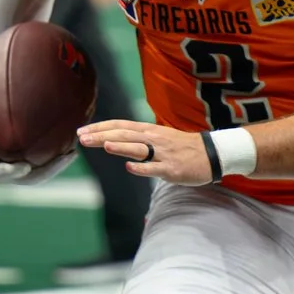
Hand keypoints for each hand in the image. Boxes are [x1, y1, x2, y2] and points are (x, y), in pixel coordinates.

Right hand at [0, 104, 72, 184]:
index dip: (11, 171)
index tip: (24, 167)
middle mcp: (2, 175)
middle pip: (27, 179)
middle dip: (47, 170)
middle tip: (65, 158)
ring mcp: (13, 174)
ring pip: (37, 176)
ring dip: (55, 167)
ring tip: (72, 154)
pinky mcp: (21, 168)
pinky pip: (39, 168)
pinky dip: (52, 162)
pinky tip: (67, 149)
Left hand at [78, 119, 214, 184]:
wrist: (211, 154)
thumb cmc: (181, 147)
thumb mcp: (159, 137)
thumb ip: (137, 139)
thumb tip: (113, 139)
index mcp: (149, 131)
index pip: (121, 125)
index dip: (101, 127)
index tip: (82, 131)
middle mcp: (154, 139)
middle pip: (125, 134)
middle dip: (102, 135)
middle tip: (82, 138)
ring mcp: (163, 154)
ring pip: (139, 148)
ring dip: (120, 146)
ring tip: (103, 145)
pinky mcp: (172, 169)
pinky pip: (155, 168)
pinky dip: (142, 168)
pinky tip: (130, 167)